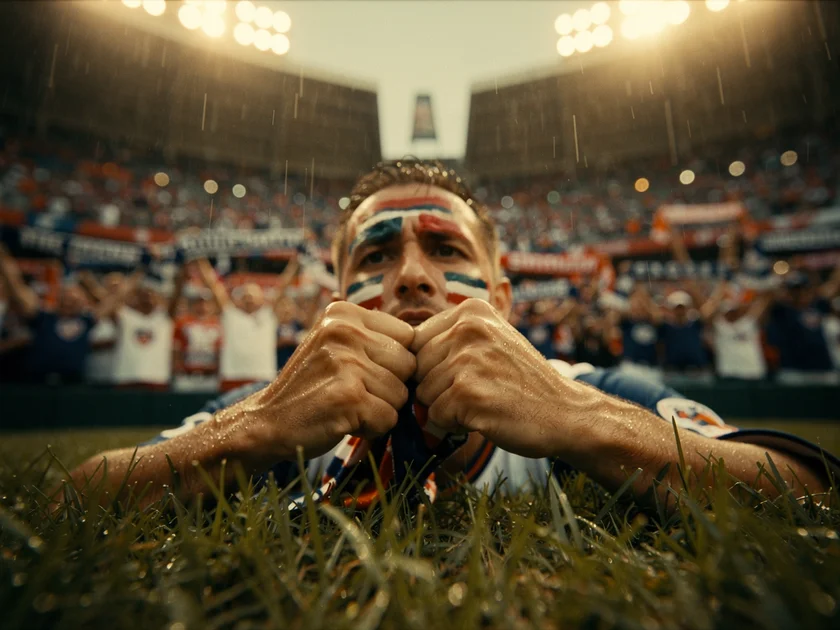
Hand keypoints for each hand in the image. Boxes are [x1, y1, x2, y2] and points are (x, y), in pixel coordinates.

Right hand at [216, 301, 415, 461]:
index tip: (367, 375)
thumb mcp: (337, 346)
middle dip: (391, 388)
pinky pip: (389, 417)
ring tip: (346, 407)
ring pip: (401, 394)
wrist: (267, 422)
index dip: (396, 363)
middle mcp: (343, 330)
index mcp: (344, 313)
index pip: (407, 336)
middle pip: (409, 365)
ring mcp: (344, 361)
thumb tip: (431, 344)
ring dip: (380, 410)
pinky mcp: (347, 396)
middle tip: (354, 394)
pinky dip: (371, 428)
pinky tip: (343, 421)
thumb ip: (374, 338)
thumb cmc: (313, 387)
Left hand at [412, 299, 593, 458]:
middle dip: (437, 388)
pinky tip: (484, 417)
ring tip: (483, 402)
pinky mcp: (467, 394)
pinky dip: (453, 425)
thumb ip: (450, 338)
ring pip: (423, 394)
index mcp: (471, 311)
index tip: (464, 376)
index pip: (417, 341)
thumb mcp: (491, 340)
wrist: (564, 412)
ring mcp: (467, 360)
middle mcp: (468, 329)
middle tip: (477, 392)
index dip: (432, 367)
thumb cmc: (522, 381)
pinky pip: (435, 416)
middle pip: (417, 368)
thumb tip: (398, 354)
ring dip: (446, 408)